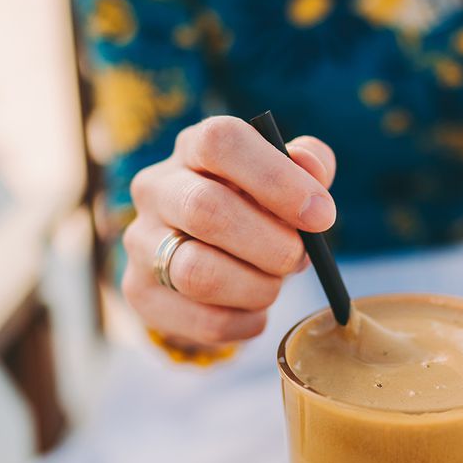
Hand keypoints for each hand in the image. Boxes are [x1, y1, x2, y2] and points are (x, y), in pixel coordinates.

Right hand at [122, 116, 336, 346]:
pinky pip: (205, 320)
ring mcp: (141, 242)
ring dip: (258, 287)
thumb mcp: (285, 182)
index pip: (221, 142)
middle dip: (271, 244)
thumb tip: (313, 166)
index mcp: (193, 148)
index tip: (321, 215)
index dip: (277, 179)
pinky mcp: (142, 294)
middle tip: (302, 259)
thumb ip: (308, 165)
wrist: (212, 265)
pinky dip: (246, 320)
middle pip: (205, 209)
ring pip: (199, 273)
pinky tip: (256, 309)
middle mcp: (156, 189)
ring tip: (274, 284)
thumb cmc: (256, 213)